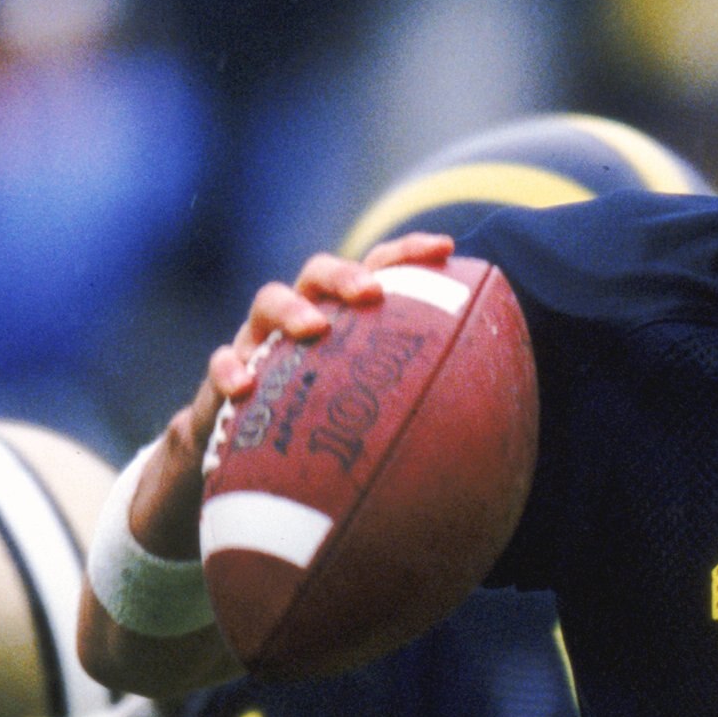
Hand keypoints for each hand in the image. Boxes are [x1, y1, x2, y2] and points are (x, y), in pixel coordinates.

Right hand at [125, 232, 456, 560]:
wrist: (243, 467)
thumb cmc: (323, 436)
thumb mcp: (370, 423)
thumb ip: (419, 420)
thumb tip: (498, 455)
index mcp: (344, 321)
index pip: (378, 270)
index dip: (408, 253)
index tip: (447, 249)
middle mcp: (301, 322)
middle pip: (320, 273)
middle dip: (347, 273)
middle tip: (372, 293)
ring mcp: (258, 345)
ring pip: (268, 301)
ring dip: (291, 308)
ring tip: (314, 328)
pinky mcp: (221, 382)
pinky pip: (219, 365)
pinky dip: (229, 368)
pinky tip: (243, 387)